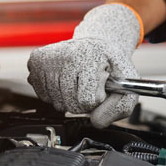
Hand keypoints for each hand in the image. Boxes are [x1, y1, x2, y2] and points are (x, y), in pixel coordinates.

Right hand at [27, 4, 141, 127]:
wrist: (97, 44)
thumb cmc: (111, 65)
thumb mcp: (128, 84)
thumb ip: (120, 107)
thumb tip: (96, 121)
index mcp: (91, 57)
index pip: (88, 100)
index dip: (98, 99)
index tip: (102, 85)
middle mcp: (66, 55)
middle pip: (71, 105)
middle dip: (83, 102)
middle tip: (90, 84)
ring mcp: (49, 58)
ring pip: (57, 103)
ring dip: (70, 99)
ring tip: (78, 81)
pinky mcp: (36, 61)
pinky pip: (44, 97)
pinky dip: (56, 94)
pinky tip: (66, 80)